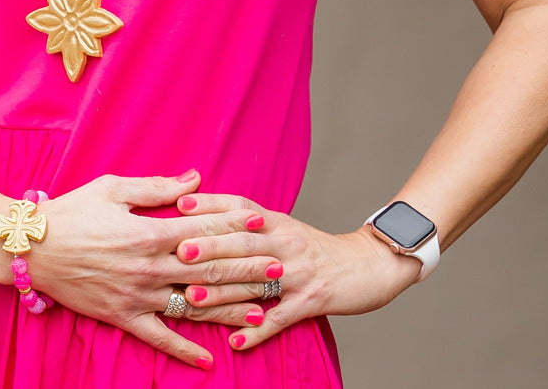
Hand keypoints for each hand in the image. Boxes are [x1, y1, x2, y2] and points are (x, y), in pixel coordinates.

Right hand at [21, 173, 281, 368]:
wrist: (32, 248)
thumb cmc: (72, 211)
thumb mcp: (114, 188)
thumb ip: (158, 187)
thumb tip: (196, 178)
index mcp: (149, 231)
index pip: (203, 229)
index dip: (235, 226)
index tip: (263, 225)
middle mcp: (149, 267)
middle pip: (208, 269)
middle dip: (246, 269)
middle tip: (278, 270)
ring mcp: (138, 296)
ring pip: (192, 305)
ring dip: (229, 310)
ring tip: (263, 312)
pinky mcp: (123, 317)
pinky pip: (160, 338)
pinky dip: (184, 352)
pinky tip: (209, 361)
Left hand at [176, 193, 421, 351]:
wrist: (368, 264)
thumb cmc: (317, 248)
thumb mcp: (286, 227)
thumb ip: (252, 224)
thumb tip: (209, 217)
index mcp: (278, 222)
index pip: (241, 208)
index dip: (212, 205)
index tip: (180, 205)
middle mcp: (287, 243)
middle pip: (244, 244)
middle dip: (210, 248)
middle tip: (179, 253)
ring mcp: (299, 273)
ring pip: (256, 282)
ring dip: (223, 292)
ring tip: (193, 299)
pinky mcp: (312, 302)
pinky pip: (281, 319)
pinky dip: (258, 332)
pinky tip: (236, 342)